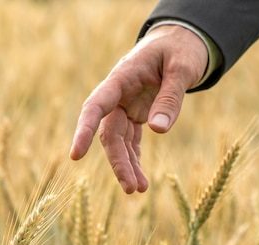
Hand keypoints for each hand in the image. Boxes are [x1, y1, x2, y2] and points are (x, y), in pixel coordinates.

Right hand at [69, 24, 207, 192]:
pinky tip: (142, 180)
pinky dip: (135, 159)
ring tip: (140, 190)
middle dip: (118, 162)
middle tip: (132, 189)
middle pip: (110, 133)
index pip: (95, 106)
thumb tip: (159, 130)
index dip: (84, 131)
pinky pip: (131, 140)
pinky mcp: (136, 113)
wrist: (181, 40)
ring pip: (119, 141)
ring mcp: (126, 105)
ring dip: (127, 165)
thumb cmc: (181, 48)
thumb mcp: (182, 68)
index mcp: (121, 77)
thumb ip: (170, 97)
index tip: (75, 155)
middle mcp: (118, 95)